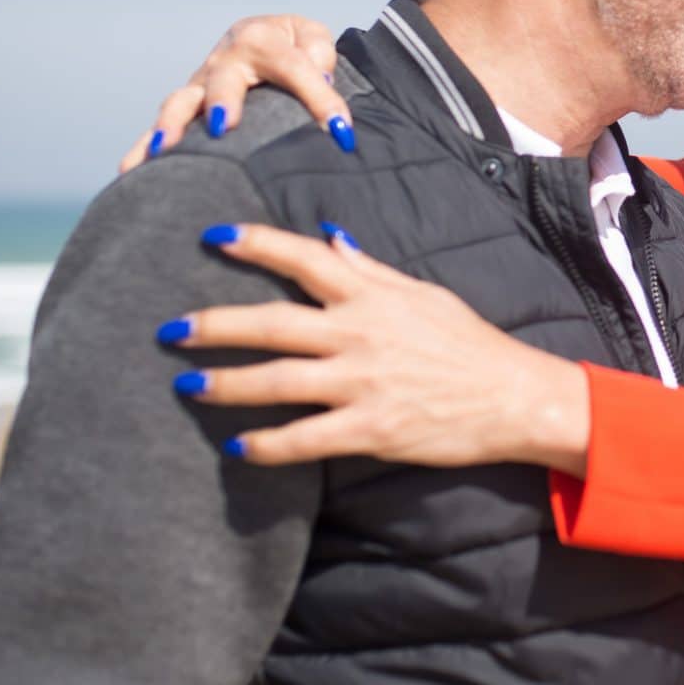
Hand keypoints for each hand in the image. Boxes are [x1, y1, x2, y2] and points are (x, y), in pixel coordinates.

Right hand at [119, 14, 353, 172]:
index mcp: (263, 40)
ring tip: (166, 151)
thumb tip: (319, 80)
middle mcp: (224, 60)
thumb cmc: (296, 47)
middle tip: (225, 126)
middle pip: (222, 80)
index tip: (342, 134)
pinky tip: (130, 173)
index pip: (296, 68)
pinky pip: (162, 130)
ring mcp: (200, 86)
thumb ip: (321, 54)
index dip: (320, 99)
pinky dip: (143, 149)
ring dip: (172, 126)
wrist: (264, 40)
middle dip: (223, 101)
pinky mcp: (188, 110)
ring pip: (181, 104)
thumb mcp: (314, 39)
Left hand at [161, 222, 590, 472]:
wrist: (514, 397)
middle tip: (170, 329)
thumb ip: (372, 270)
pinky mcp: (371, 429)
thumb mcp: (424, 295)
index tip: (213, 236)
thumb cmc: (469, 344)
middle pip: (271, 324)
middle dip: (214, 325)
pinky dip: (267, 445)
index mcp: (372, 297)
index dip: (256, 244)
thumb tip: (331, 239)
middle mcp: (360, 334)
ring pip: (277, 381)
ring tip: (186, 386)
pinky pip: (304, 438)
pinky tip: (238, 448)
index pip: (304, 259)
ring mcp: (363, 383)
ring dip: (225, 384)